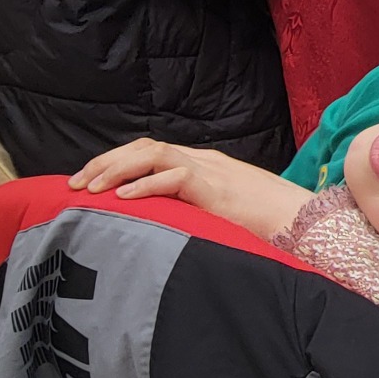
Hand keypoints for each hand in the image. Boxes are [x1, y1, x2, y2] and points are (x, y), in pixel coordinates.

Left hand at [69, 138, 312, 240]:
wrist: (305, 221)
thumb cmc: (266, 225)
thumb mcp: (220, 215)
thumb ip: (193, 213)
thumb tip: (161, 230)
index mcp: (202, 165)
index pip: (149, 151)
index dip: (114, 162)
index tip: (86, 183)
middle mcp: (202, 160)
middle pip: (143, 146)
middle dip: (104, 162)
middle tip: (73, 185)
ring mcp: (210, 170)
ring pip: (153, 153)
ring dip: (116, 169)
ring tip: (90, 189)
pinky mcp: (217, 187)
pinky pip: (175, 176)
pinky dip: (146, 184)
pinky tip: (123, 198)